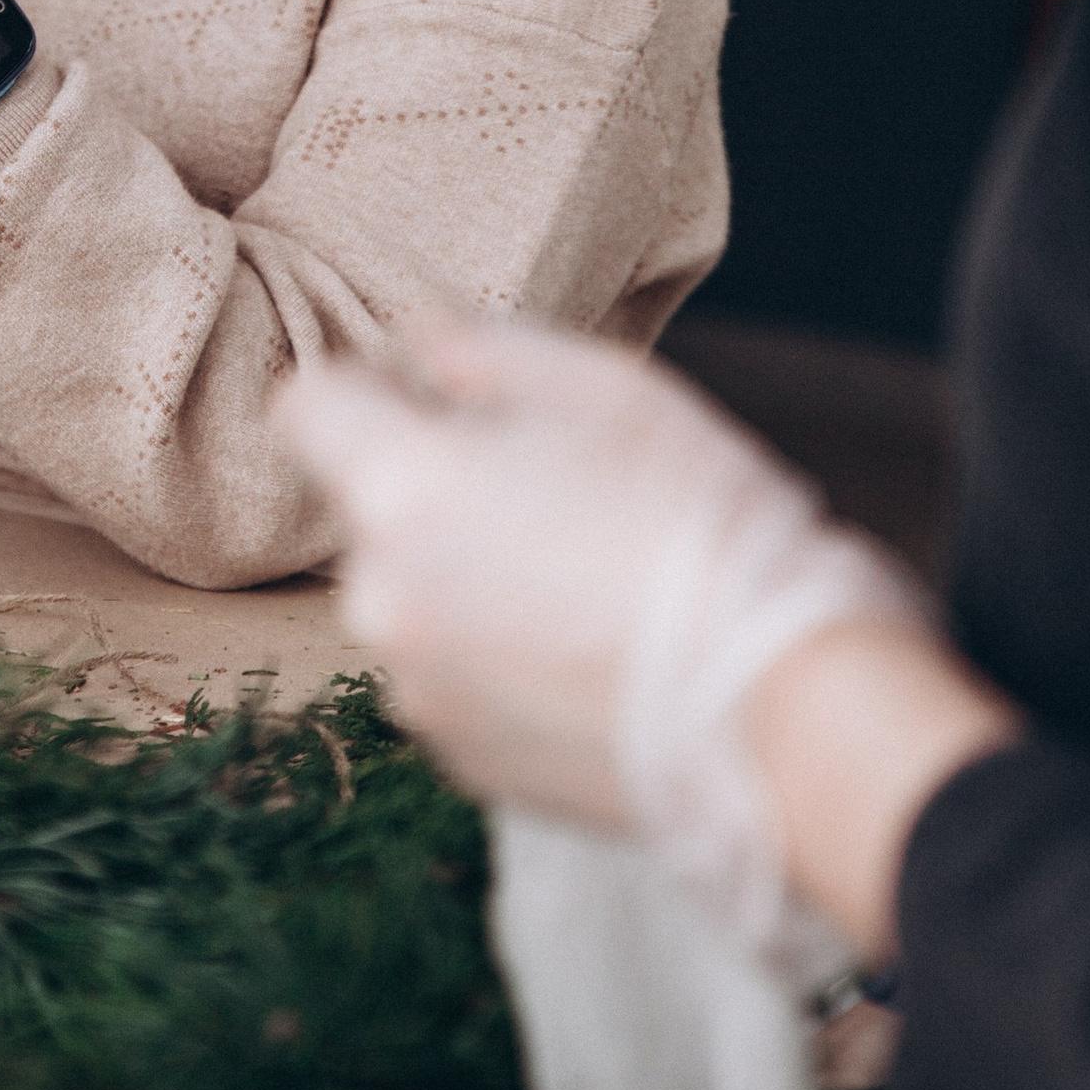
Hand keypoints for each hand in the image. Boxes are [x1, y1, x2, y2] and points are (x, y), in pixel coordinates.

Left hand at [278, 308, 996, 963]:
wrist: (783, 712)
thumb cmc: (705, 528)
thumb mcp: (612, 393)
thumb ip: (487, 352)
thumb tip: (416, 331)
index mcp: (403, 491)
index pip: (306, 409)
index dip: (368, 391)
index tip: (439, 401)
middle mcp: (380, 597)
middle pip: (373, 511)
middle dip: (440, 491)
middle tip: (562, 496)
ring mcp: (416, 688)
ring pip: (416, 597)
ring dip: (472, 580)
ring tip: (592, 584)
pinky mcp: (460, 759)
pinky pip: (455, 675)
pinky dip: (502, 658)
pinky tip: (595, 654)